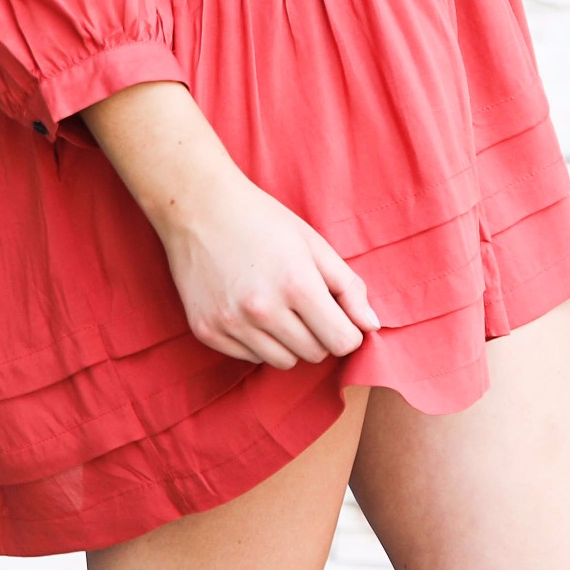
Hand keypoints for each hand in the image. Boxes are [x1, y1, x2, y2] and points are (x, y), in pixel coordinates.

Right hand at [80, 80, 382, 368]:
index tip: (339, 315)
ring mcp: (231, 323)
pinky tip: (248, 309)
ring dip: (289, 342)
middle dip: (319, 334)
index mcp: (296, 285)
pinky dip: (257, 342)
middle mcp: (263, 310)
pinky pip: (250, 358)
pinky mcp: (207, 331)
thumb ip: (349, 287)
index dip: (347, 330)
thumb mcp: (314, 244)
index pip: (343, 342)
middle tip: (305, 304)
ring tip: (277, 307)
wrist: (198, 207)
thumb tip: (371, 327)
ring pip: (283, 362)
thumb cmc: (262, 221)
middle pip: (315, 354)